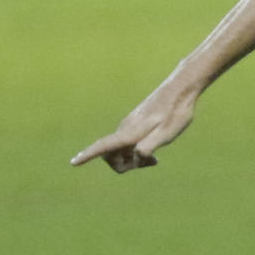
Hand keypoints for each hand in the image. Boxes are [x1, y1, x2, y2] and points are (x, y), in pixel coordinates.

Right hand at [71, 83, 198, 171]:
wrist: (181, 90)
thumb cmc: (176, 112)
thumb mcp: (167, 133)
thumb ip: (150, 145)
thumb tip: (135, 157)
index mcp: (130, 132)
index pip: (104, 146)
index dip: (88, 155)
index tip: (73, 163)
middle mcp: (125, 128)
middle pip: (110, 154)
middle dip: (123, 165)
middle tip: (150, 163)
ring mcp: (129, 125)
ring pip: (121, 150)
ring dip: (132, 160)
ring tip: (154, 160)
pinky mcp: (136, 124)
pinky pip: (128, 144)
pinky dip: (136, 153)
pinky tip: (153, 156)